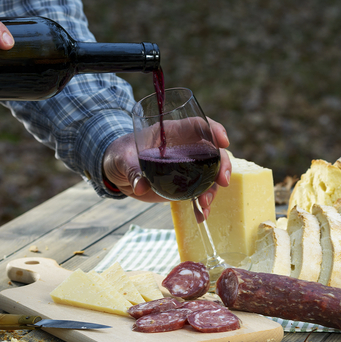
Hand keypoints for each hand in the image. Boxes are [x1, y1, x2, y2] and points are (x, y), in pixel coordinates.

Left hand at [102, 118, 231, 221]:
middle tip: (223, 181)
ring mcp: (186, 167)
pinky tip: (200, 216)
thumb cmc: (120, 155)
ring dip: (212, 190)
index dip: (213, 130)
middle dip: (222, 165)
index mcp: (172, 132)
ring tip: (204, 205)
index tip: (223, 141)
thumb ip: (132, 171)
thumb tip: (141, 186)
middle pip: (211, 152)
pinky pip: (198, 192)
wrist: (117, 172)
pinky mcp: (183, 184)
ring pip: (209, 175)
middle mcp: (184, 148)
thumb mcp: (122, 159)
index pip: (198, 125)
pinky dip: (201, 205)